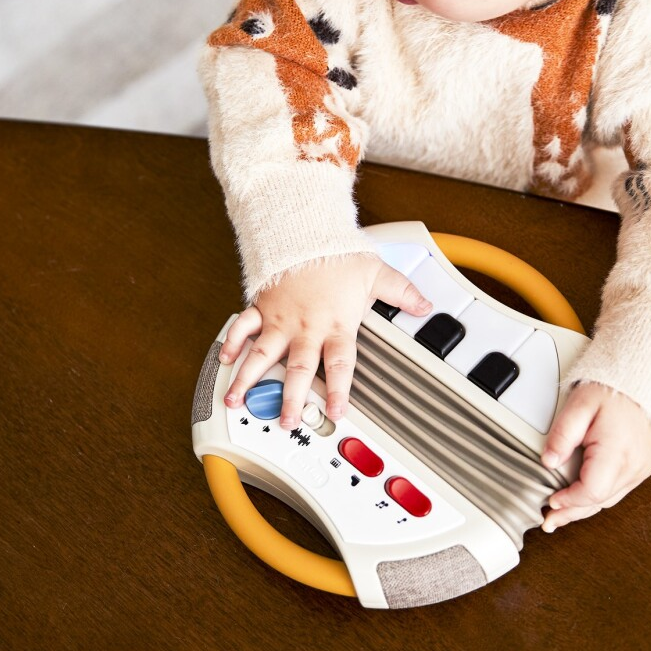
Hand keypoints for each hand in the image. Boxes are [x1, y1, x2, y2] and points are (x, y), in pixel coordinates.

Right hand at [219, 255, 431, 427]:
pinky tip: (225, 360)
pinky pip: (244, 327)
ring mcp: (281, 319)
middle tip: (286, 421)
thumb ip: (401, 293)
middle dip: (291, 399)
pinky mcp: (263, 306)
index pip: (339, 365)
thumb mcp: (376, 272)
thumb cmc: (338, 253)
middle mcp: (306, 327)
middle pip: (298, 370)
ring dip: (249, 380)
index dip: (337, 391)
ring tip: (236, 400)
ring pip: (262, 355)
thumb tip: (425, 306)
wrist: (303, 229)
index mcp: (336, 324)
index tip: (335, 412)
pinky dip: (232, 342)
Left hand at [540, 382, 650, 530]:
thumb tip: (548, 461)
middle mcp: (635, 465)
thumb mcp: (581, 404)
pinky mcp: (646, 465)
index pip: (591, 491)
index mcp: (618, 452)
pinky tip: (587, 495)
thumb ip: (562, 434)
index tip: (551, 500)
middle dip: (573, 512)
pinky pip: (622, 488)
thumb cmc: (617, 388)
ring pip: (611, 498)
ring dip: (586, 507)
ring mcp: (643, 467)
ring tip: (563, 512)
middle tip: (550, 520)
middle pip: (600, 501)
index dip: (568, 500)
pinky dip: (602, 495)